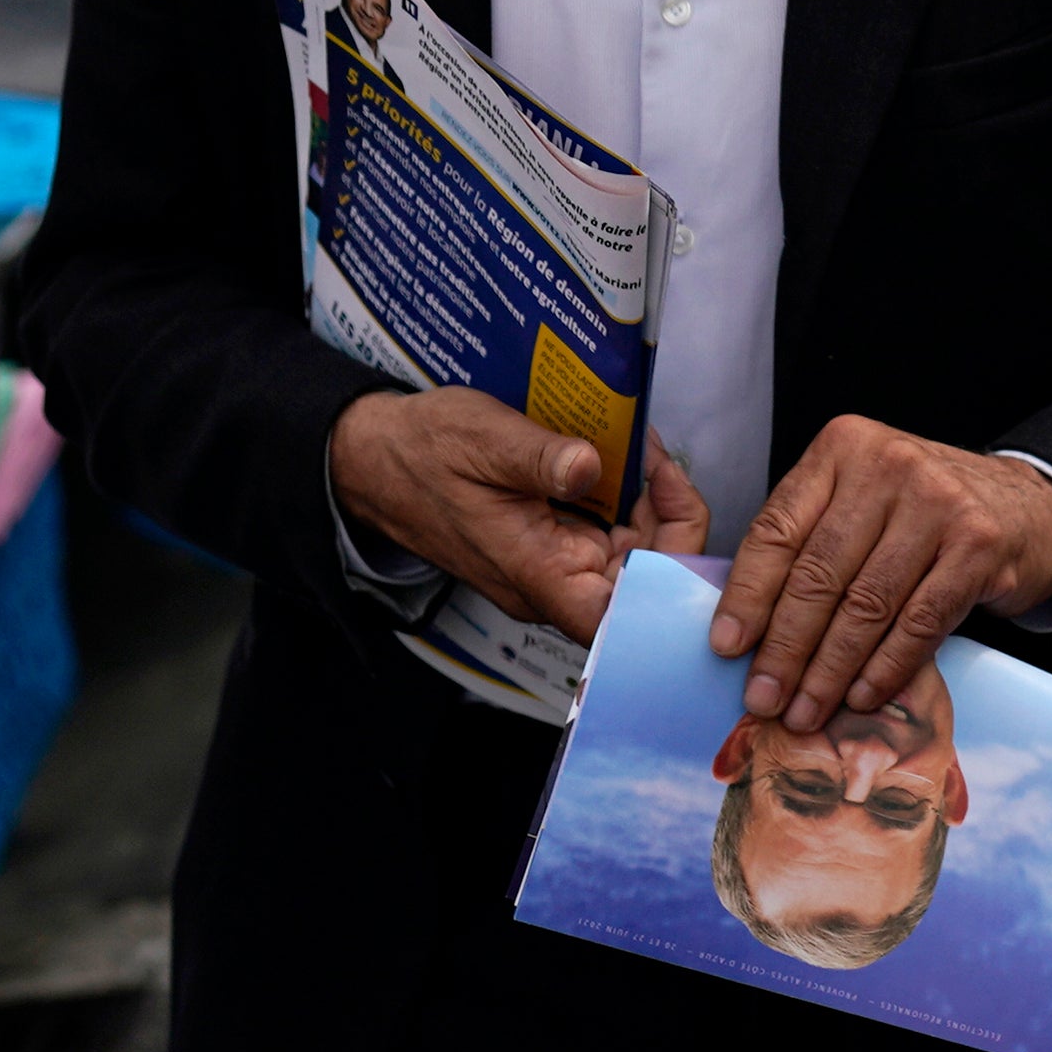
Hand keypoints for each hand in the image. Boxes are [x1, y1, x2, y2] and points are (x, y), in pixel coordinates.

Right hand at [328, 388, 708, 640]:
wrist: (376, 457)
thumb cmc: (423, 452)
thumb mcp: (485, 439)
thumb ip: (540, 459)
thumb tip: (589, 467)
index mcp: (536, 573)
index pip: (622, 611)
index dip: (667, 571)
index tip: (674, 504)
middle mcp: (550, 582)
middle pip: (639, 582)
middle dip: (667, 525)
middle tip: (661, 463)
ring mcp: (551, 565)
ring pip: (627, 556)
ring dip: (648, 510)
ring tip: (645, 452)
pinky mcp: (550, 544)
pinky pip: (604, 535)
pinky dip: (624, 502)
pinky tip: (625, 460)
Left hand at [709, 415, 1051, 730]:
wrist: (1027, 505)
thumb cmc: (923, 512)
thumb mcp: (860, 500)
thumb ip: (810, 542)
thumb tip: (747, 631)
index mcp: (843, 447)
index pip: (779, 528)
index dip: (748, 594)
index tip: (727, 646)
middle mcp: (889, 465)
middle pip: (819, 572)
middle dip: (786, 646)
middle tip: (764, 697)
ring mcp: (938, 502)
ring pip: (866, 604)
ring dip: (830, 670)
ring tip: (807, 711)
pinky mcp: (978, 544)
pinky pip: (918, 623)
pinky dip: (885, 668)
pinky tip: (862, 696)